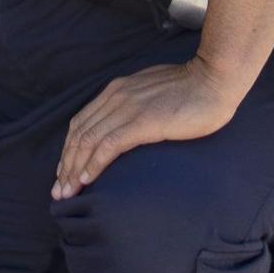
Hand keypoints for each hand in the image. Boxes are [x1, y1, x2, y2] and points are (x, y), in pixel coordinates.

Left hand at [51, 58, 242, 200]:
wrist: (214, 80)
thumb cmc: (191, 90)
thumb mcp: (152, 94)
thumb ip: (135, 106)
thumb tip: (127, 126)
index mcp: (116, 90)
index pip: (81, 123)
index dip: (68, 149)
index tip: (64, 173)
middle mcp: (116, 97)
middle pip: (79, 134)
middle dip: (65, 164)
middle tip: (59, 191)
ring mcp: (128, 108)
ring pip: (88, 141)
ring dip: (74, 169)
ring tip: (68, 192)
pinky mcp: (142, 122)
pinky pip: (108, 145)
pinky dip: (93, 163)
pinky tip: (87, 179)